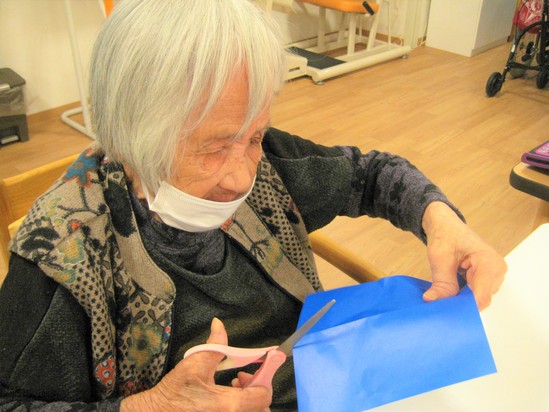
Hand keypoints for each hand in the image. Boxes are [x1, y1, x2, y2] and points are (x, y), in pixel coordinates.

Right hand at [121, 318, 271, 411]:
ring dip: (250, 400)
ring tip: (235, 387)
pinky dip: (242, 407)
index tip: (250, 371)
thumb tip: (219, 324)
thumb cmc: (175, 390)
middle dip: (258, 391)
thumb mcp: (194, 363)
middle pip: (263, 409)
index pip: (263, 396)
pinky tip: (226, 397)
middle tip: (243, 379)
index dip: (263, 379)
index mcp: (228, 405)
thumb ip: (214, 344)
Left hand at [421, 202, 506, 309]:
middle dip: (460, 303)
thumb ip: (441, 283)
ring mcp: (493, 275)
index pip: (481, 295)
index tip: (446, 311)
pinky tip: (450, 290)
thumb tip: (433, 301)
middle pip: (480, 299)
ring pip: (477, 299)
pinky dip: (462, 294)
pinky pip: (475, 294)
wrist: (445, 225)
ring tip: (444, 292)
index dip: (464, 306)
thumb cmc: (445, 235)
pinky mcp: (486, 278)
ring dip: (460, 298)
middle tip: (439, 302)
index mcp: (489, 262)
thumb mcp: (439, 258)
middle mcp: (496, 270)